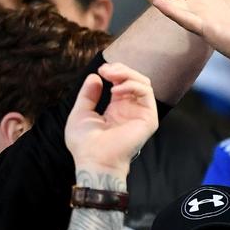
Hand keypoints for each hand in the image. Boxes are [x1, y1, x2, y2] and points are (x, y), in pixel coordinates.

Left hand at [64, 62, 157, 180]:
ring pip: (143, 83)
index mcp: (116, 108)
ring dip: (127, 74)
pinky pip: (147, 93)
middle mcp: (130, 109)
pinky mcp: (148, 119)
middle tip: (106, 70)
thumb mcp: (81, 112)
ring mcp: (140, 113)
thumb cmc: (84, 143)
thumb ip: (88, 94)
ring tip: (111, 76)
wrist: (93, 160)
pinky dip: (132, 86)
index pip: (123, 82)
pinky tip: (117, 90)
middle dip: (121, 70)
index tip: (101, 71)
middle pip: (135, 80)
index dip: (114, 72)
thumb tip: (95, 77)